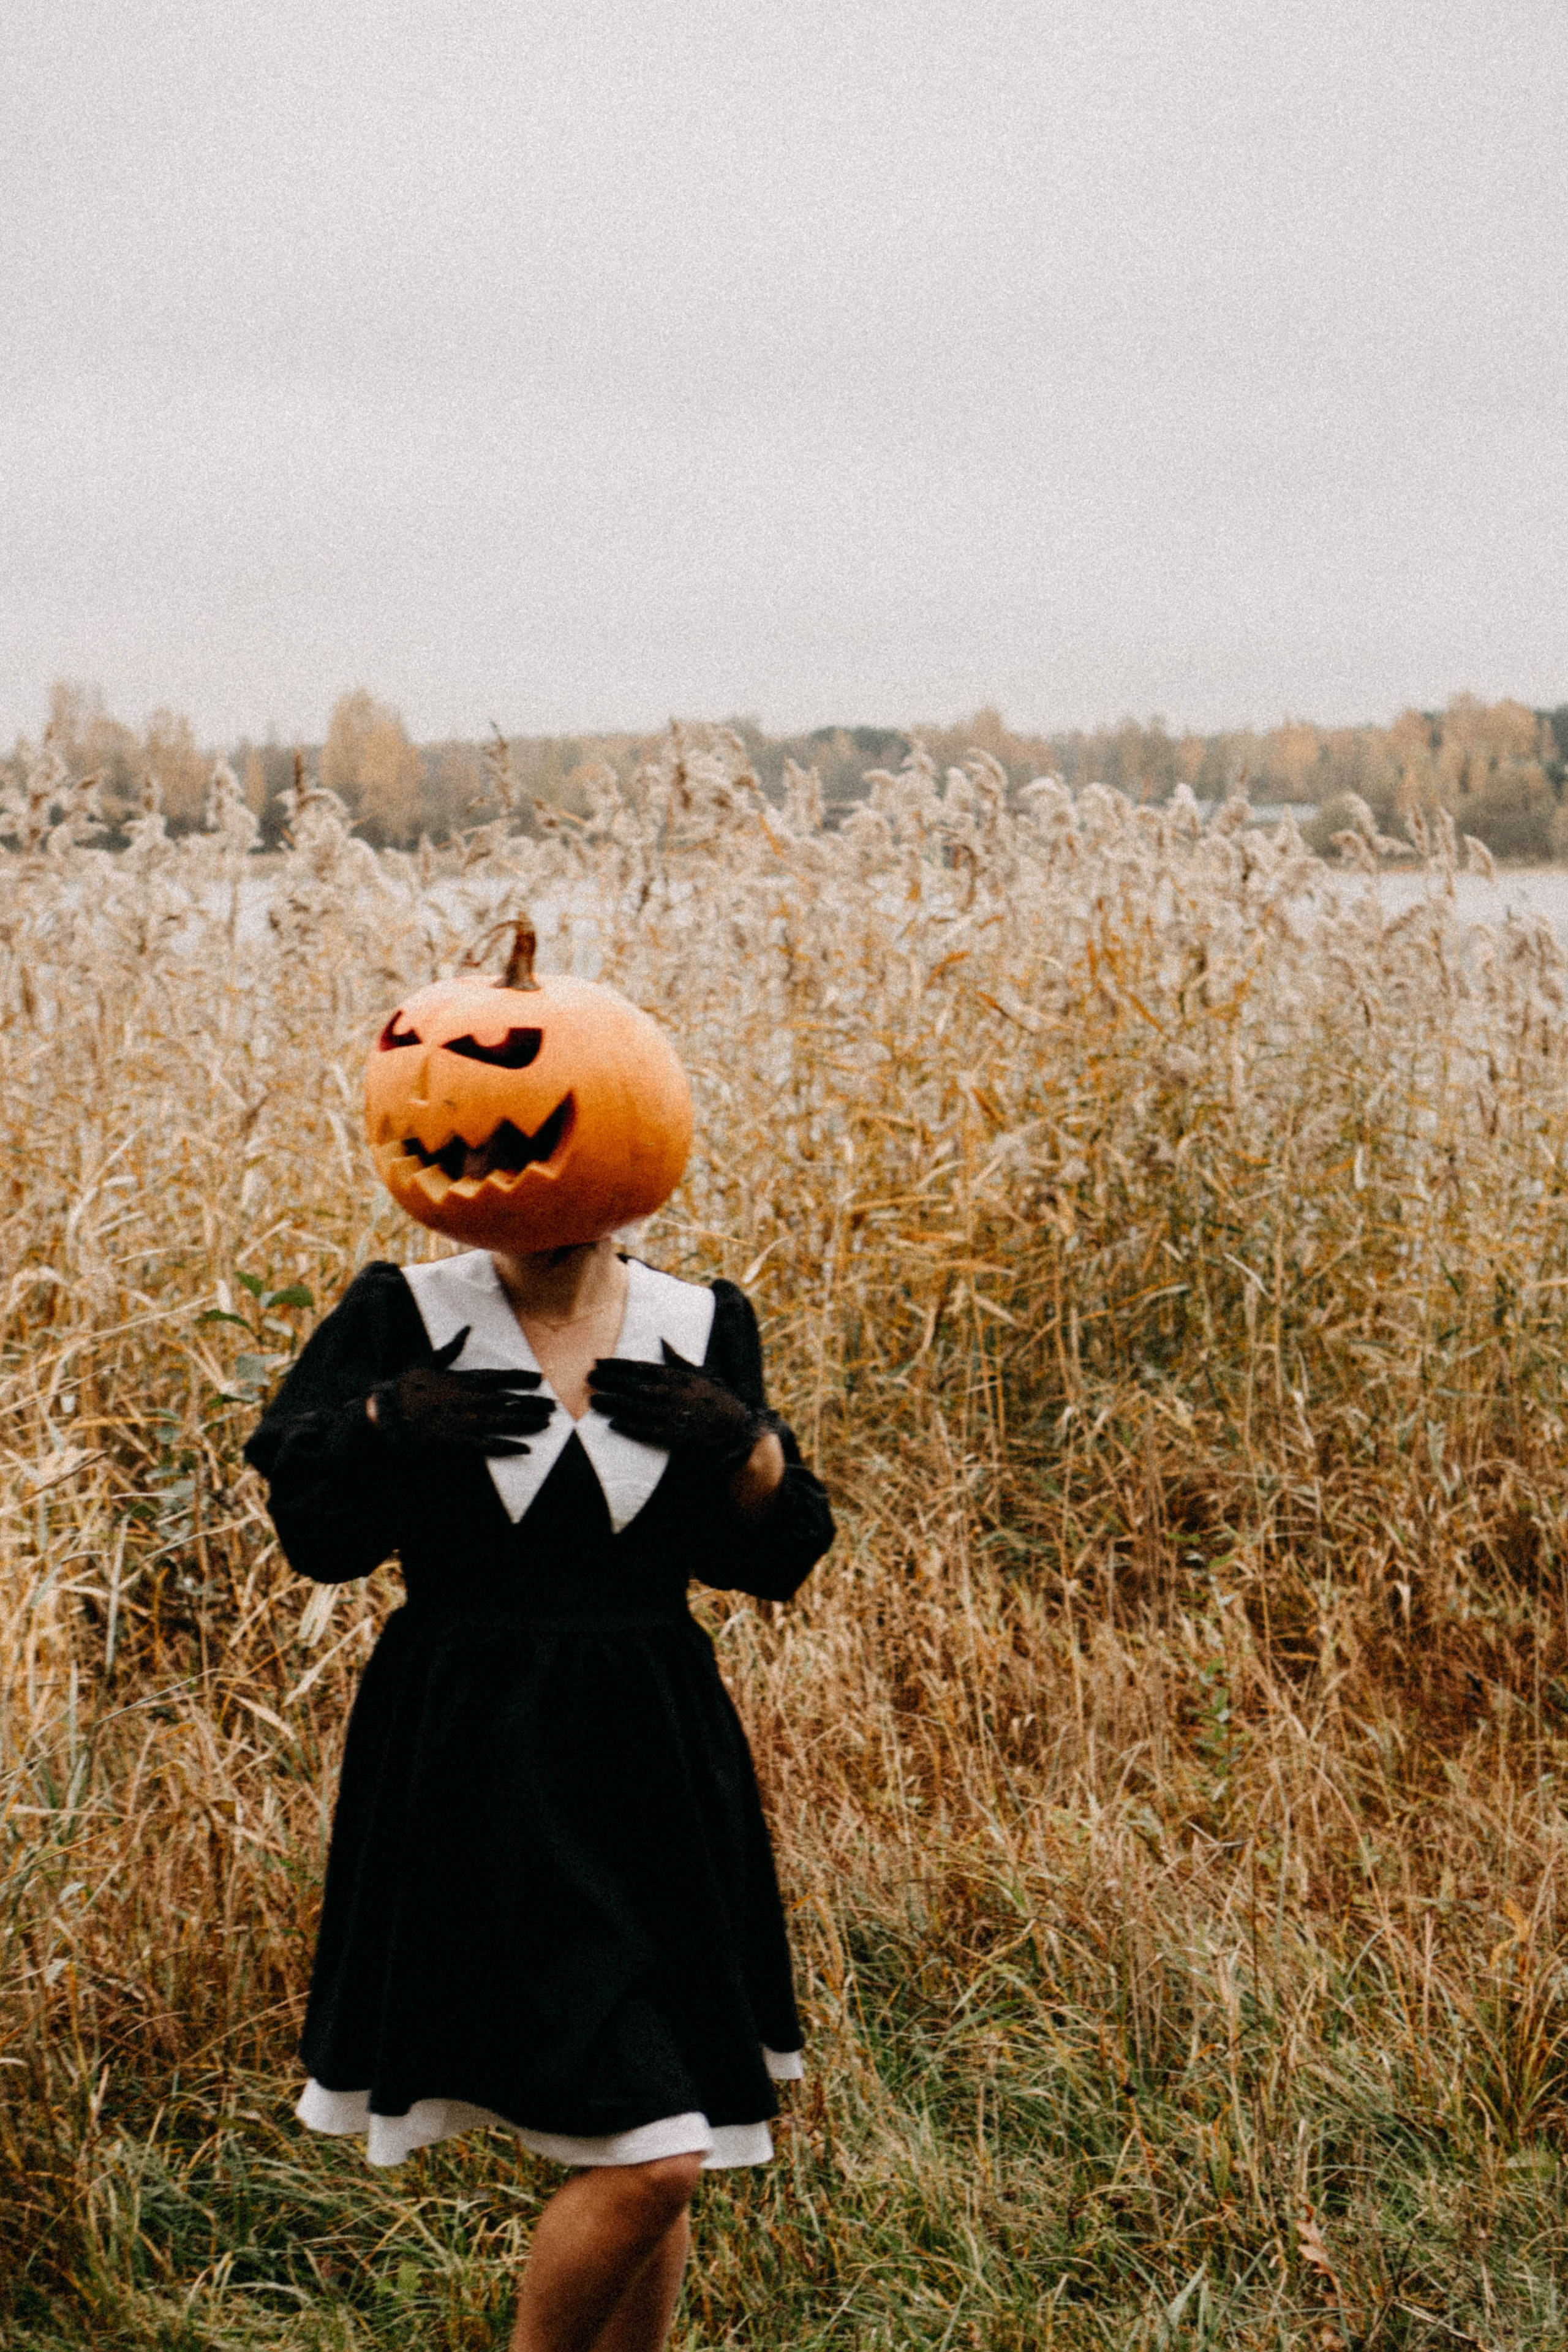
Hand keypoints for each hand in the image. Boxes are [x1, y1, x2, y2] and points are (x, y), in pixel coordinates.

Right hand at [369, 1327, 553, 1455]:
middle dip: (532, 1403)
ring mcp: (464, 1421)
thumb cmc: (404, 1387)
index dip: (521, 1379)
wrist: (386, 1413)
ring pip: (504, 1421)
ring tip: (546, 1424)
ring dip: (526, 1422)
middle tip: (552, 1406)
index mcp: (462, 1379)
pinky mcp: (457, 1441)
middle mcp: (468, 1399)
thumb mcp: (428, 1361)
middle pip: (508, 1400)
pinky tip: (525, 1449)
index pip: (499, 1377)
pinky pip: (488, 1445)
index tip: (539, 1380)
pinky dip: (508, 1446)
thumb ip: (452, 1348)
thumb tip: (467, 1329)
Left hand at [587, 1342, 763, 1467]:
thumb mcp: (700, 1372)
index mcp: (674, 1376)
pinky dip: (628, 1427)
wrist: (735, 1427)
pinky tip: (613, 1425)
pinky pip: (645, 1430)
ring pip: (633, 1407)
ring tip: (593, 1401)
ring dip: (612, 1404)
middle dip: (607, 1382)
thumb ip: (677, 1359)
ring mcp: (668, 1414)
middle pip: (630, 1386)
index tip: (598, 1362)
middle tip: (588, 1379)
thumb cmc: (717, 1398)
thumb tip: (662, 1340)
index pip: (637, 1367)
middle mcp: (668, 1393)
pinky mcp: (671, 1435)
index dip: (615, 1365)